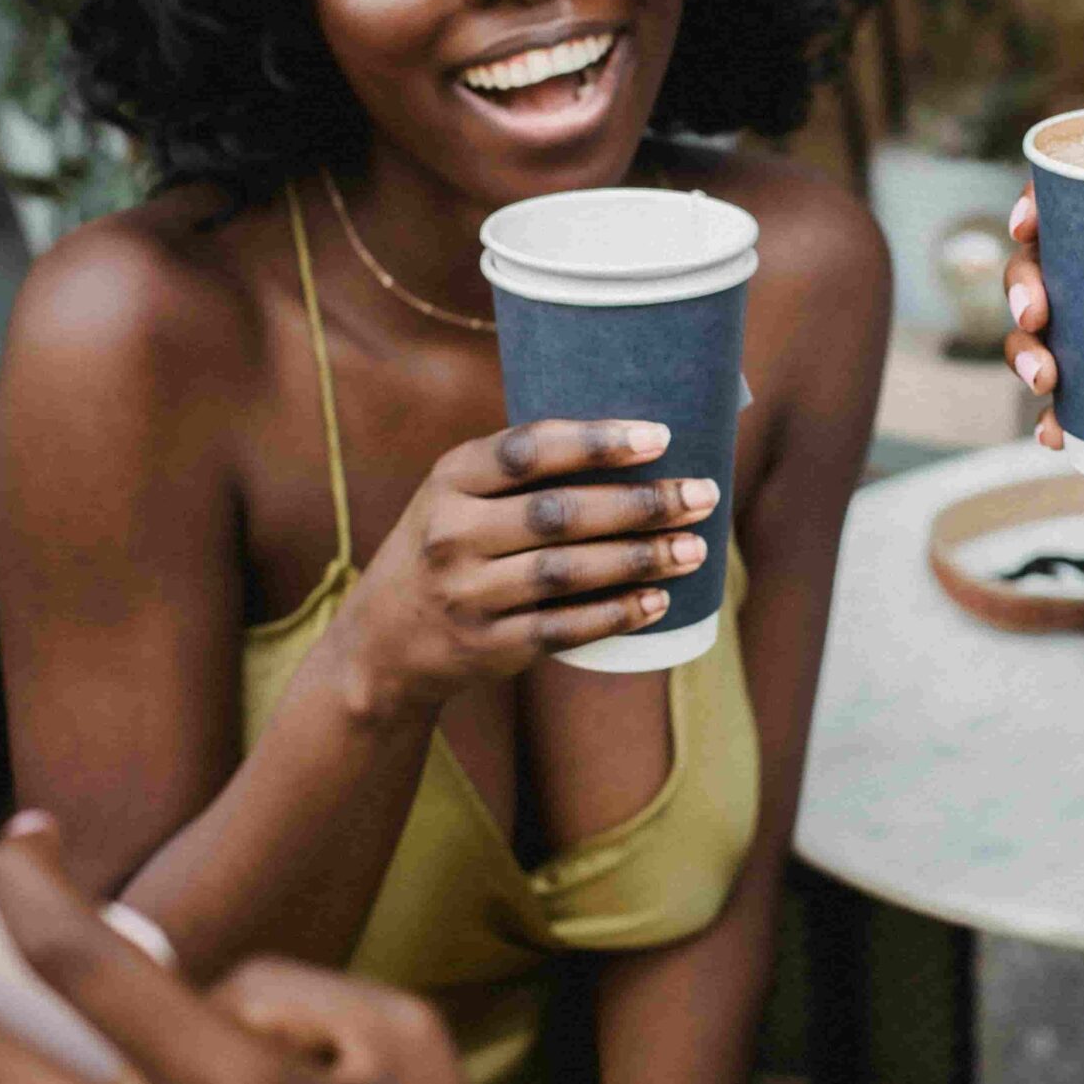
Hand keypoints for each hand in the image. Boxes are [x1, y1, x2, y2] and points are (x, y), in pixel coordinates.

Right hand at [335, 419, 718, 717]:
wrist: (382, 640)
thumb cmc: (450, 544)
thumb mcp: (458, 494)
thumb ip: (523, 469)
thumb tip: (640, 440)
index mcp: (449, 479)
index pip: (528, 451)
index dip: (597, 442)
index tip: (660, 437)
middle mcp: (452, 534)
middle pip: (560, 513)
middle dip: (640, 503)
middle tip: (701, 495)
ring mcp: (467, 594)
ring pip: (568, 572)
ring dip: (640, 558)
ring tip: (694, 548)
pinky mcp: (488, 646)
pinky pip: (563, 627)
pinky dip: (616, 613)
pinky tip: (658, 600)